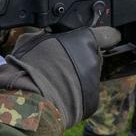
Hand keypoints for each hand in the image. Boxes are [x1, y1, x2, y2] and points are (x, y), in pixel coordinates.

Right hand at [0, 27, 120, 127]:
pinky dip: (73, 94)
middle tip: (58, 64)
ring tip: (53, 81)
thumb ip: (46, 35)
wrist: (28, 100)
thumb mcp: (31, 39)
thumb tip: (46, 35)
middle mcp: (94, 60)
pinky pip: (83, 94)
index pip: (107, 34)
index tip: (106, 37)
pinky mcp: (92, 101)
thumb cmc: (28, 67)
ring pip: (87, 76)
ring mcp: (94, 82)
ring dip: (75, 77)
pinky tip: (57, 94)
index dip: (104, 35)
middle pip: (92, 57)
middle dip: (78, 59)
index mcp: (85, 40)